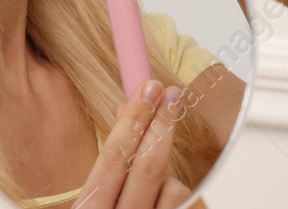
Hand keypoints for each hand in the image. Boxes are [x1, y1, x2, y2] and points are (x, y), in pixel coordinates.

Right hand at [79, 80, 193, 208]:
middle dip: (162, 124)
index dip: (133, 120)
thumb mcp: (97, 201)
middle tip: (173, 95)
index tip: (148, 89)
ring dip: (171, 180)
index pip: (112, 160)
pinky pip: (190, 202)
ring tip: (156, 192)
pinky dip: (183, 200)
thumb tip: (125, 111)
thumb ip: (110, 165)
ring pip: (175, 187)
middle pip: (147, 166)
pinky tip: (168, 207)